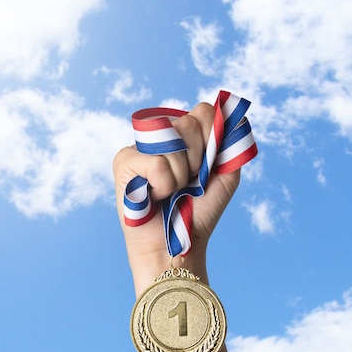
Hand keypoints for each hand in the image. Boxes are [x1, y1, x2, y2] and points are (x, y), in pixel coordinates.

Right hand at [113, 102, 239, 293]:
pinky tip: (155, 196)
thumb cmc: (199, 212)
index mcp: (183, 136)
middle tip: (188, 183)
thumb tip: (226, 107)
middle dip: (198, 159)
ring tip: (171, 191)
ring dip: (181, 174)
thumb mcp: (225, 173)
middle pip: (188, 122)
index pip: (203, 112)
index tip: (206, 168)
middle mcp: (160, 136)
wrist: (179, 244)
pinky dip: (163, 184)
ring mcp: (141, 146)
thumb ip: (228, 140)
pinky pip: (156, 162)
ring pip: (172, 139)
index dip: (211, 141)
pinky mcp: (124, 161)